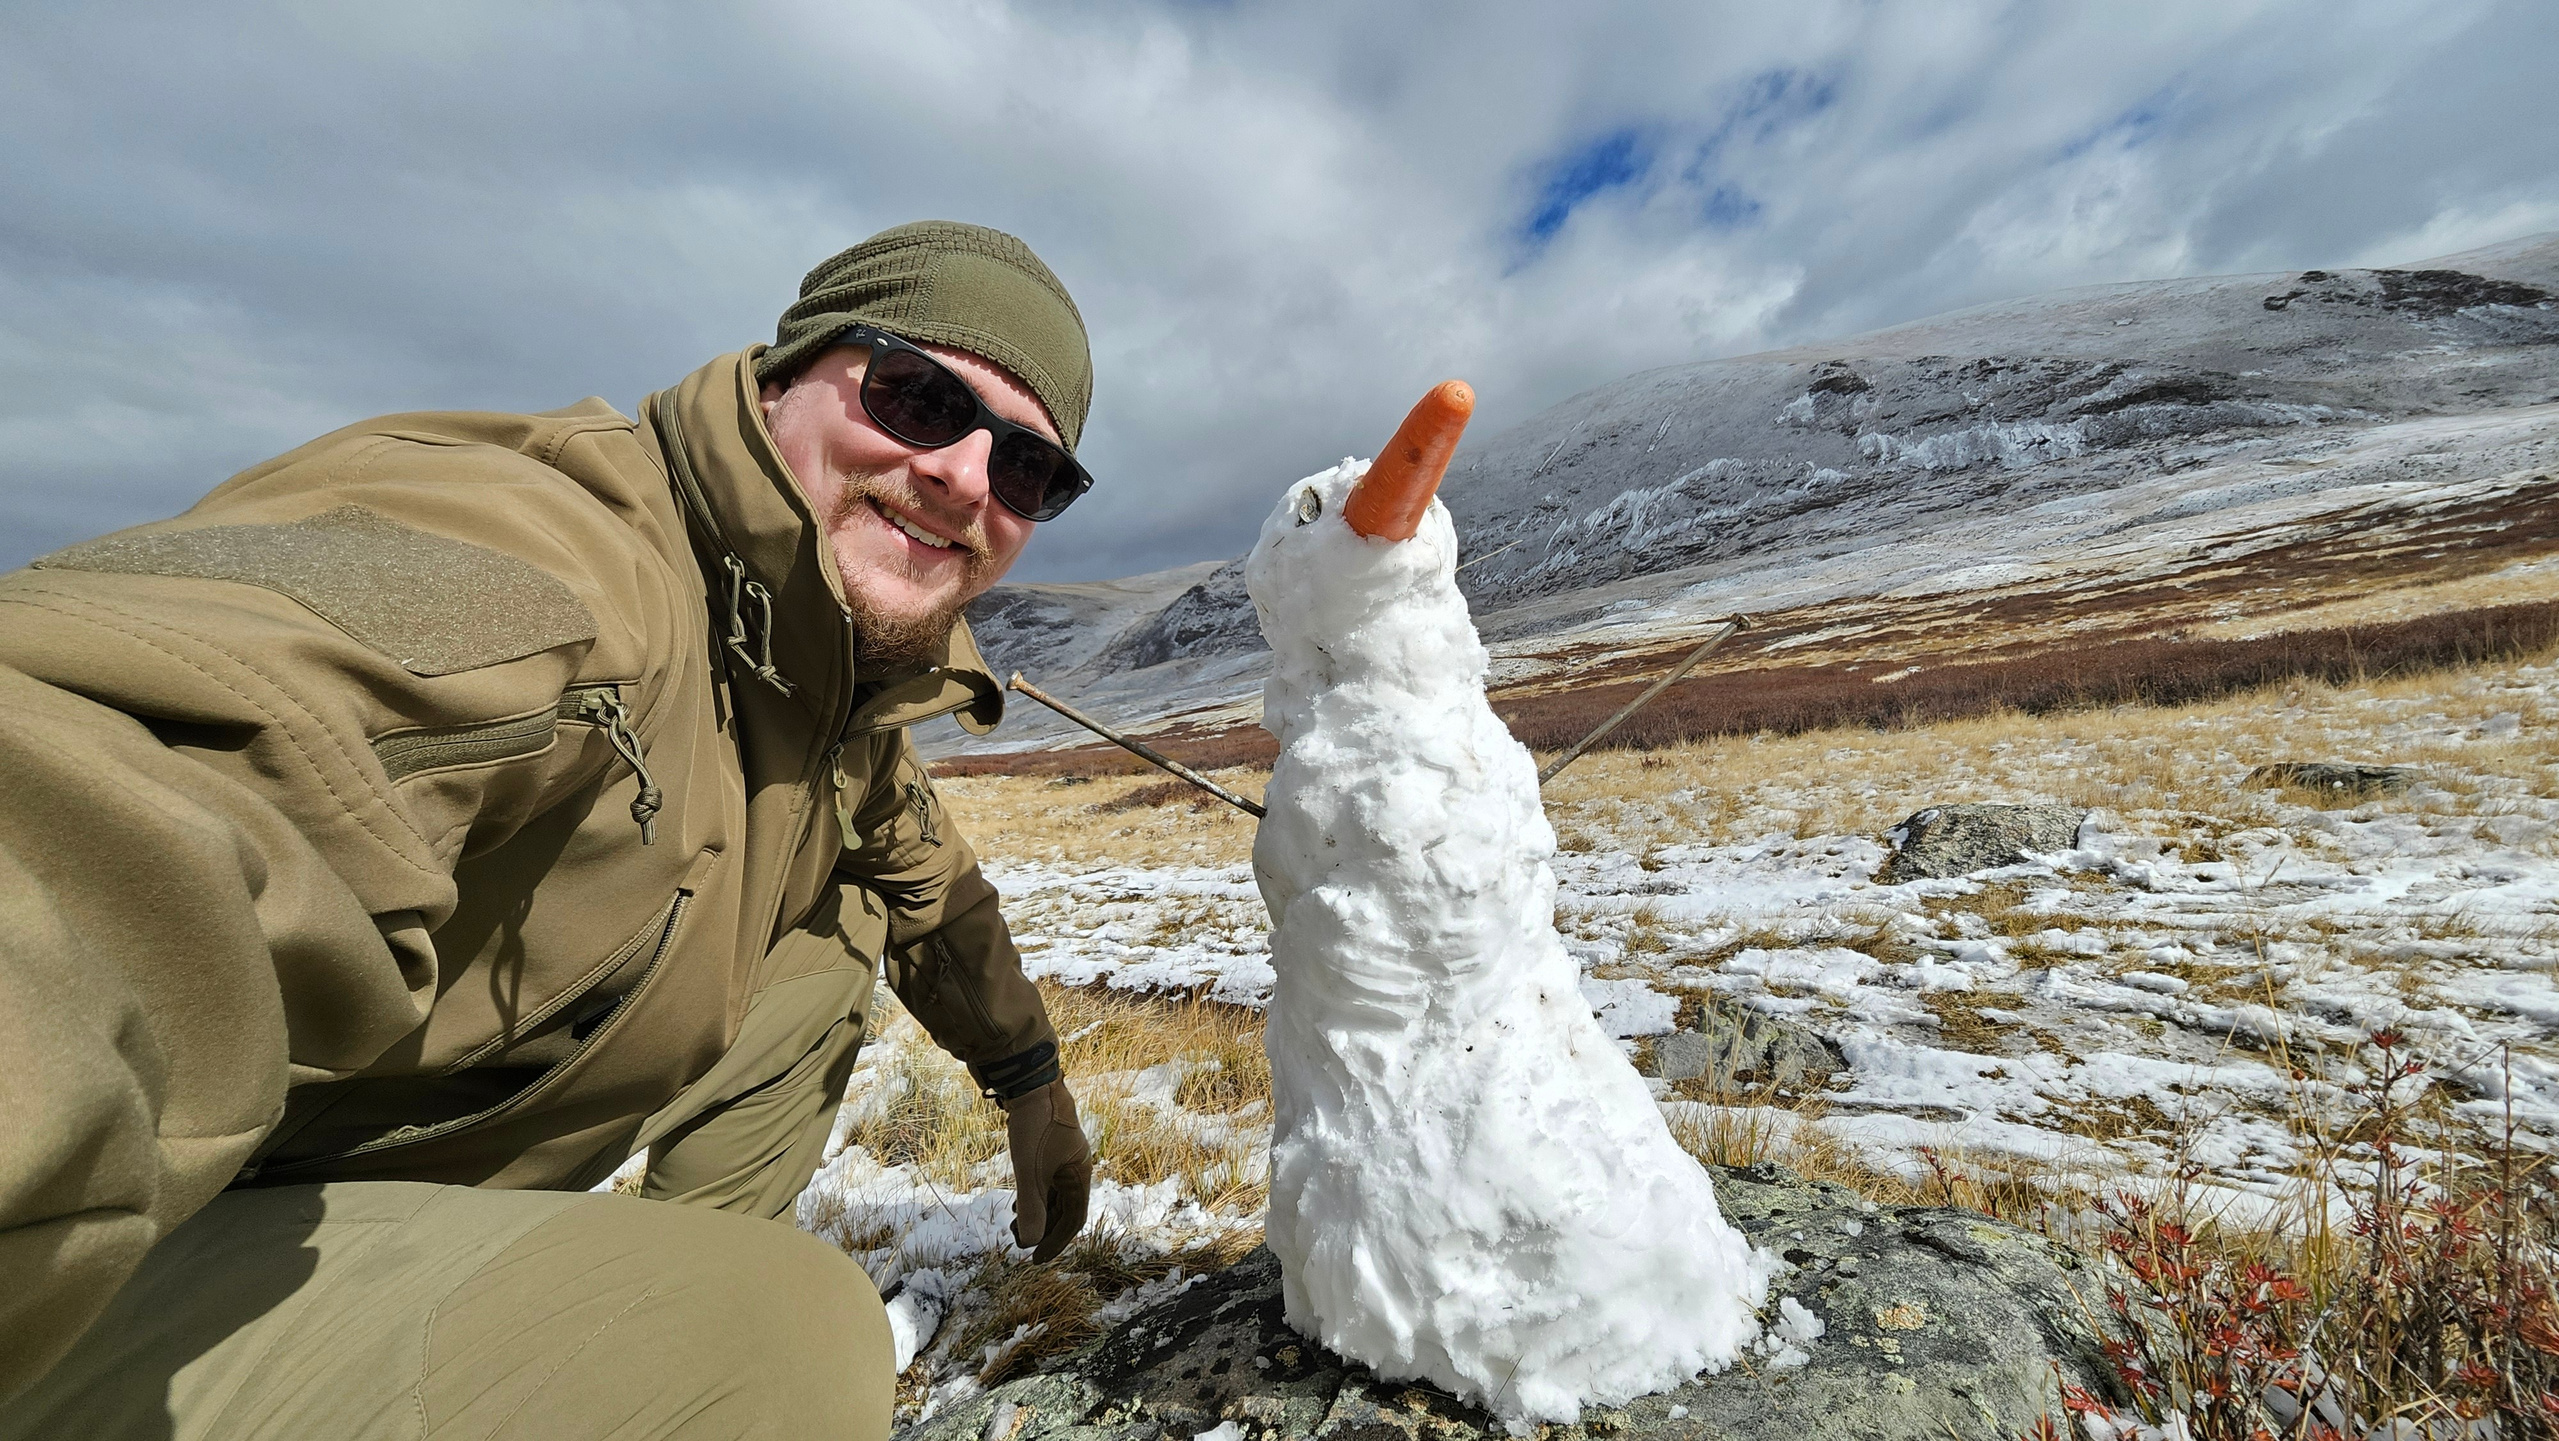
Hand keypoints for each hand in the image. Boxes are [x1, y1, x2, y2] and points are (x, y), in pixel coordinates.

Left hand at [1002, 1078, 1091, 1261]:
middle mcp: (1076, 1167)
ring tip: (1015, 1226)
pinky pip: (1047, 1182)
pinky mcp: (1051, 1148)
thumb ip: (1031, 1207)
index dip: (1056, 1242)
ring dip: (1038, 1214)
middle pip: (1065, 1210)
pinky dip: (1034, 1196)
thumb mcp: (1029, 1171)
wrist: (1030, 1083)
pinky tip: (1019, 1201)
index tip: (1036, 1259)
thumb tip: (1030, 1243)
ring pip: (1054, 1196)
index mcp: (1079, 1174)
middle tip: (1021, 1244)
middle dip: (1044, 1230)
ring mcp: (1064, 1157)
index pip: (1073, 1219)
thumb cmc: (1033, 1125)